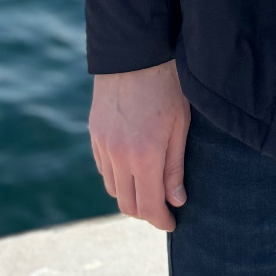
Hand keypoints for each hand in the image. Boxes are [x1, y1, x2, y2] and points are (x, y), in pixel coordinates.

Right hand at [89, 60, 190, 231]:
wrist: (135, 52)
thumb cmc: (166, 85)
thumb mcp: (181, 125)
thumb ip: (175, 167)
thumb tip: (176, 201)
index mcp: (144, 155)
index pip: (149, 206)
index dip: (161, 220)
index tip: (172, 223)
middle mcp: (119, 156)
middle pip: (128, 204)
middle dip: (146, 212)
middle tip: (163, 209)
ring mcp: (103, 146)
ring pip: (113, 189)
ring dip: (130, 196)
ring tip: (149, 188)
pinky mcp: (94, 135)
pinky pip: (104, 169)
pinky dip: (117, 177)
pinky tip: (132, 168)